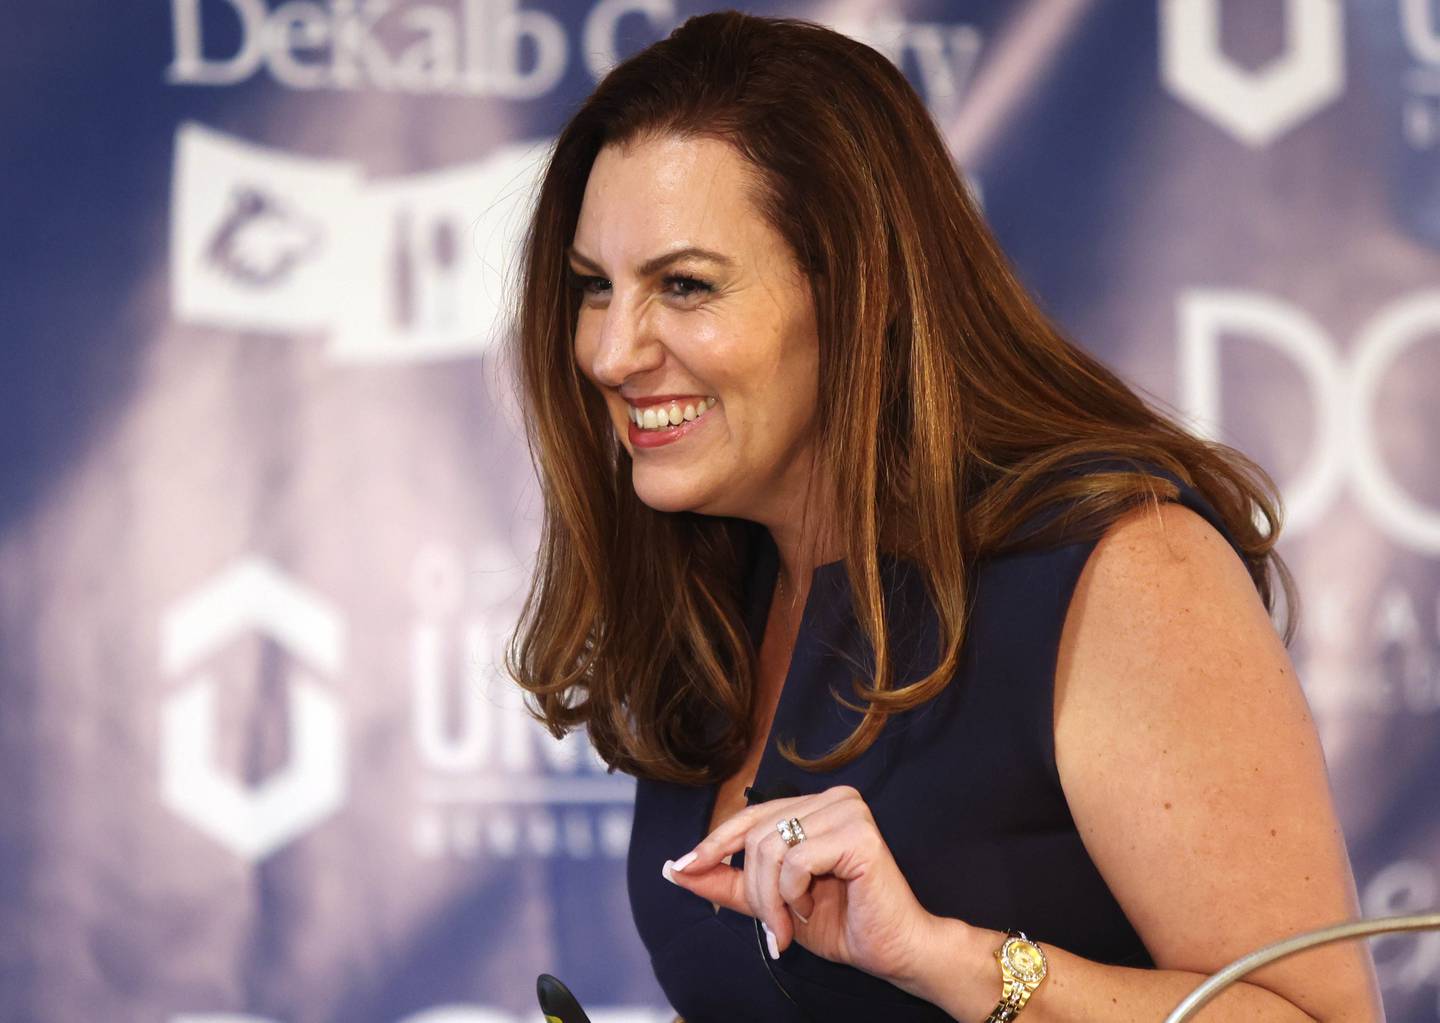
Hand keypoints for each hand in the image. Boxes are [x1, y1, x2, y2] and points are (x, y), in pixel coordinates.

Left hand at [661, 784, 940, 985]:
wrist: (892, 951)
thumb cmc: (841, 923)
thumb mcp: (771, 901)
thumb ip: (728, 881)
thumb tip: (675, 867)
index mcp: (815, 806)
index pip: (749, 816)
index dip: (714, 843)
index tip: (681, 867)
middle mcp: (833, 798)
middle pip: (756, 835)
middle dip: (755, 892)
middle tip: (774, 929)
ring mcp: (848, 810)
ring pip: (771, 848)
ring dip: (773, 899)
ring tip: (792, 924)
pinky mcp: (860, 833)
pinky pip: (797, 861)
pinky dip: (795, 894)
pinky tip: (815, 909)